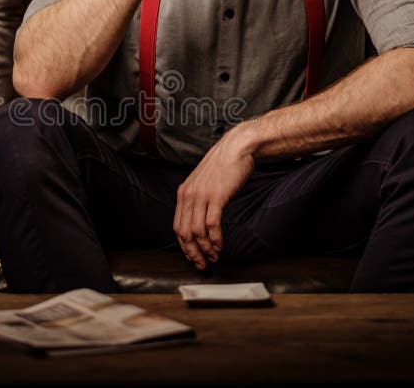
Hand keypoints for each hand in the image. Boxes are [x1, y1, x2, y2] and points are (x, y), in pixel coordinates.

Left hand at [173, 129, 256, 270]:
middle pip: (184, 232)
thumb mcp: (203, 183)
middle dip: (193, 253)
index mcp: (183, 193)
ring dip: (205, 249)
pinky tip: (220, 246)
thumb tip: (199, 221)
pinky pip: (212, 224)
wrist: (236, 149)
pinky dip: (215, 239)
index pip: (177, 227)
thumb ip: (198, 199)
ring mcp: (201, 195)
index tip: (193, 257)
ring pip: (197, 231)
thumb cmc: (223, 167)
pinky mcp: (216, 196)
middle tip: (202, 265)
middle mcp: (188, 195)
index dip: (184, 246)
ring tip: (214, 257)